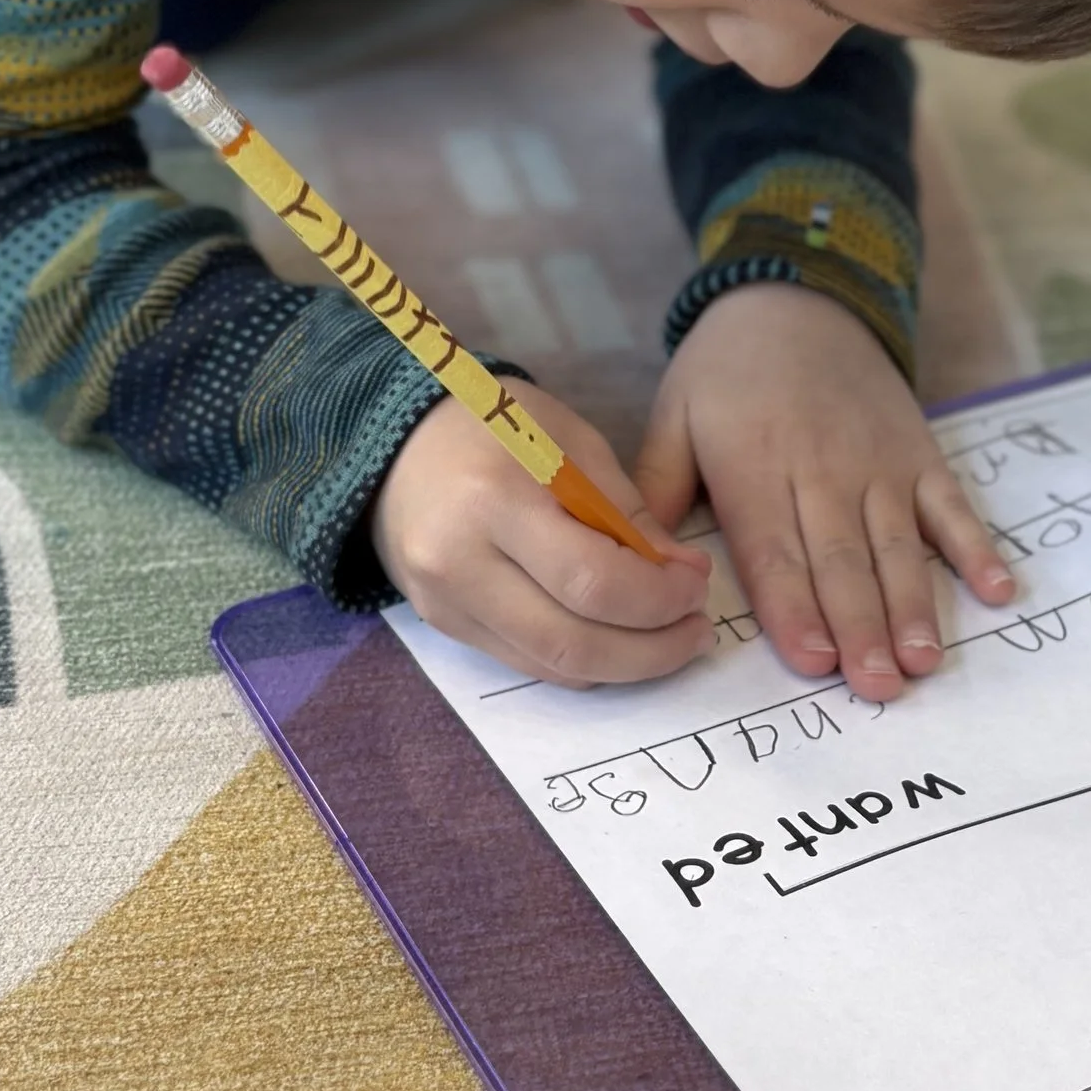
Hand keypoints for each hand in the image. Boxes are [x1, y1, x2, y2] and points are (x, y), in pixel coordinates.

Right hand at [373, 380, 712, 682]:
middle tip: (697, 631)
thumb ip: (626, 509)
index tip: (696, 585)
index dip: (658, 598)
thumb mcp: (569, 440)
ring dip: (624, 666)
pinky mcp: (442, 626)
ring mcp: (445, 604)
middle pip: (572, 641)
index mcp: (495, 500)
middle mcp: (460, 564)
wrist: (393, 441)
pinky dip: (582, 661)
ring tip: (669, 639)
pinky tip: (617, 638)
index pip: (592, 581)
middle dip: (652, 650)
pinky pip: (526, 664)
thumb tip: (681, 574)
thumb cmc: (492, 424)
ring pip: (551, 666)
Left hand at [636, 283, 1015, 698]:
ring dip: (913, 606)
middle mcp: (823, 469)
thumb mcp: (673, 416)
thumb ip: (655, 489)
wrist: (798, 296)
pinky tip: (997, 592)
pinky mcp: (921, 453)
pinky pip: (953, 506)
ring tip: (922, 661)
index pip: (775, 551)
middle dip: (860, 628)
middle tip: (877, 688)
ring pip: (897, 545)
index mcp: (754, 466)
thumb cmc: (725, 371)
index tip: (814, 661)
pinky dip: (977, 549)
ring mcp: (880, 463)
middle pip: (842, 560)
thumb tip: (639, 564)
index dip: (794, 609)